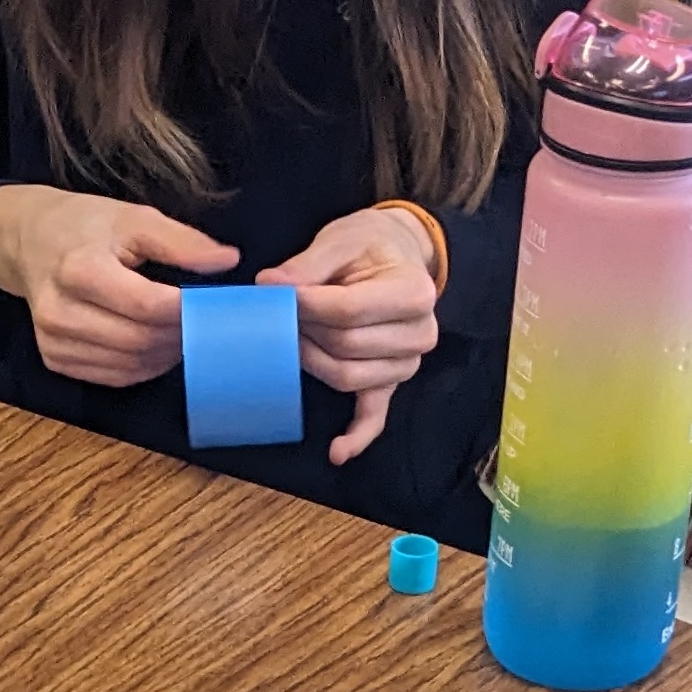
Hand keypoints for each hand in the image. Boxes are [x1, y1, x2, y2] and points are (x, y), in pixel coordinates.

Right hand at [0, 184, 239, 385]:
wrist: (29, 241)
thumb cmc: (84, 226)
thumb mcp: (133, 217)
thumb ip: (181, 241)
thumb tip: (227, 261)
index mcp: (79, 270)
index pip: (149, 306)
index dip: (188, 309)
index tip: (213, 302)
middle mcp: (59, 311)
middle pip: (140, 340)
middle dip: (180, 334)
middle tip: (203, 320)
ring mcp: (53, 340)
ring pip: (130, 365)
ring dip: (165, 354)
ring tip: (180, 330)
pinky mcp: (53, 358)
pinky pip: (113, 376)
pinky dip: (143, 366)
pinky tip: (154, 345)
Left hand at [258, 208, 439, 464]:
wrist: (396, 256)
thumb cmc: (368, 246)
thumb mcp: (341, 239)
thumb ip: (307, 265)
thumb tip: (270, 286)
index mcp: (415, 293)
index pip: (350, 311)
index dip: (306, 304)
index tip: (275, 292)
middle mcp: (421, 333)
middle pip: (346, 346)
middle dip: (304, 329)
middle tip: (280, 310)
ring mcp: (407, 362)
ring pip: (347, 377)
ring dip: (311, 359)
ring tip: (293, 335)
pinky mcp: (390, 381)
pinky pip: (376, 415)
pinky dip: (357, 436)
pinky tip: (337, 452)